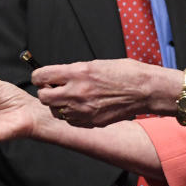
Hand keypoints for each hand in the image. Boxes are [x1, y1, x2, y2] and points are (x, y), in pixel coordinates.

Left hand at [33, 59, 181, 126]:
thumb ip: (75, 71)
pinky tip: (82, 107)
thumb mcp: (96, 64)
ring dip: (58, 105)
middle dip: (46, 93)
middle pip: (43, 97)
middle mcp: (77, 92)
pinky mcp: (91, 122)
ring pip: (55, 111)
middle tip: (54, 89)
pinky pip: (71, 121)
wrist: (145, 90)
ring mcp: (84, 109)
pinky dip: (72, 115)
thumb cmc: (126, 73)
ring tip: (71, 98)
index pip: (41, 76)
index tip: (43, 77)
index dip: (40, 76)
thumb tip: (59, 76)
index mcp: (78, 72)